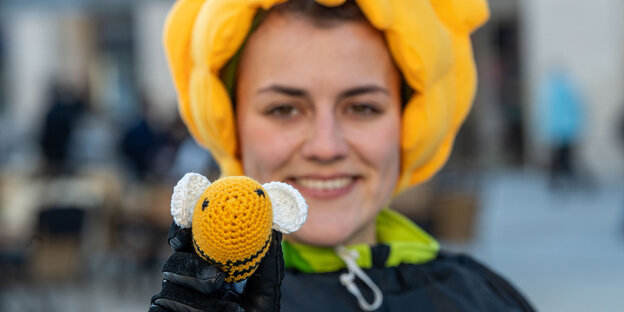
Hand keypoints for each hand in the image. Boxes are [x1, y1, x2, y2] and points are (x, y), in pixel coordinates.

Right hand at [149, 223, 283, 311]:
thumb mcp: (265, 291)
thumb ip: (267, 263)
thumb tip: (272, 230)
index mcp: (205, 263)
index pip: (186, 240)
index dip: (183, 230)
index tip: (191, 229)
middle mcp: (185, 280)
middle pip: (172, 263)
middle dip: (191, 267)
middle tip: (217, 278)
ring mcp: (172, 301)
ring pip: (170, 291)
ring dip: (203, 303)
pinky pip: (165, 310)